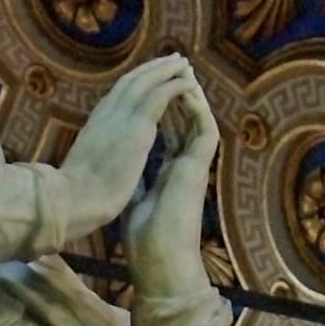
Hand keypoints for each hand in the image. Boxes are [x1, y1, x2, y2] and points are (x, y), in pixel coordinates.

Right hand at [63, 50, 193, 213]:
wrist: (71, 199)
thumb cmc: (76, 194)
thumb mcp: (86, 165)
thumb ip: (98, 153)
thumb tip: (101, 157)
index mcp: (95, 124)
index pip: (118, 95)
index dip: (136, 83)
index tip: (150, 76)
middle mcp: (107, 113)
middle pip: (132, 80)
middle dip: (153, 69)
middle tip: (171, 60)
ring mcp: (121, 116)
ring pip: (147, 81)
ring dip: (166, 69)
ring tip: (183, 62)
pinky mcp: (137, 126)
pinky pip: (160, 95)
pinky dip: (175, 84)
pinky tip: (189, 81)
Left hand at [127, 60, 220, 302]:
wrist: (156, 256)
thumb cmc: (142, 237)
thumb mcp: (132, 197)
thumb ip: (133, 176)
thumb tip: (119, 164)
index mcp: (167, 172)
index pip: (164, 132)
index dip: (158, 109)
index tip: (146, 89)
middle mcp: (182, 165)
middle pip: (181, 120)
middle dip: (173, 93)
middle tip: (168, 69)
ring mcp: (193, 166)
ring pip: (196, 120)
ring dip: (188, 94)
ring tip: (179, 70)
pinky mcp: (198, 168)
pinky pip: (205, 129)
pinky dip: (197, 109)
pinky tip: (186, 90)